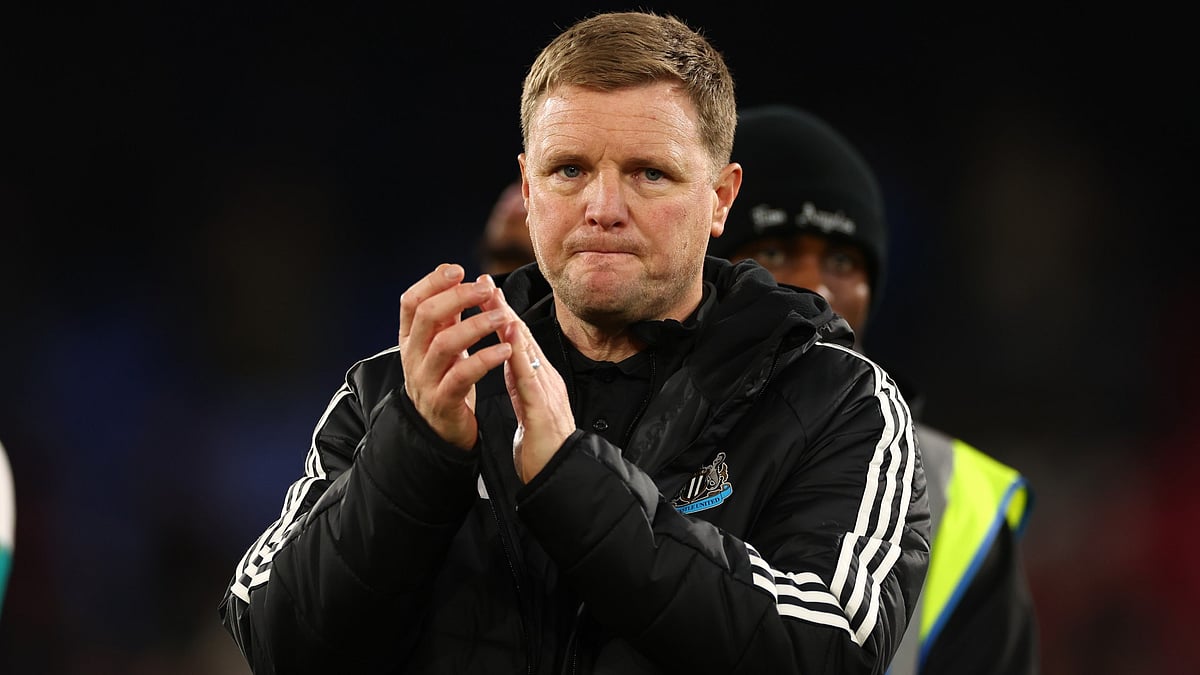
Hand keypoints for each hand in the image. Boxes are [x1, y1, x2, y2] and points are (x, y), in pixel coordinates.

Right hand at [398, 264, 512, 449]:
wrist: (440, 429)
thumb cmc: (445, 378)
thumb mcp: (442, 343)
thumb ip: (446, 314)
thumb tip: (455, 274)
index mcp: (410, 338)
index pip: (411, 301)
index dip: (432, 282)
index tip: (459, 270)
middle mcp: (412, 356)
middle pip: (427, 316)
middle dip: (458, 297)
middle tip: (486, 289)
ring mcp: (425, 379)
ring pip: (445, 344)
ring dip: (477, 325)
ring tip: (502, 317)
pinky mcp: (443, 400)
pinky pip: (462, 375)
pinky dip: (485, 359)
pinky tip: (506, 350)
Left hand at [488, 290, 574, 482]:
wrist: (560, 475)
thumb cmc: (542, 445)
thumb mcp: (529, 407)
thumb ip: (522, 383)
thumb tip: (511, 360)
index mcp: (537, 379)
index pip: (517, 341)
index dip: (501, 314)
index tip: (483, 292)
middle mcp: (545, 379)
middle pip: (522, 337)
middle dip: (503, 308)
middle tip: (485, 282)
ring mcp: (546, 392)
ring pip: (527, 351)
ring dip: (510, 323)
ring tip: (493, 299)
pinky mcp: (543, 410)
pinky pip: (530, 379)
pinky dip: (520, 356)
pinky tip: (512, 338)